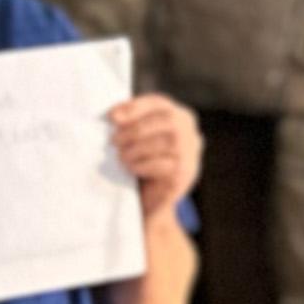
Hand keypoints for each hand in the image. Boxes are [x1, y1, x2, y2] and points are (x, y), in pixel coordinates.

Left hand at [111, 94, 202, 211]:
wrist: (151, 201)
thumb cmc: (142, 163)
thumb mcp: (139, 138)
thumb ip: (131, 123)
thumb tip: (115, 116)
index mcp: (179, 117)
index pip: (159, 103)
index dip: (135, 107)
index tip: (112, 116)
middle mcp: (190, 132)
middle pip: (165, 120)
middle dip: (135, 129)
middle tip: (114, 141)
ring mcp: (191, 153)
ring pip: (166, 142)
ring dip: (137, 149)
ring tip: (122, 156)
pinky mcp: (185, 173)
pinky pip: (163, 164)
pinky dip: (143, 165)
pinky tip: (132, 168)